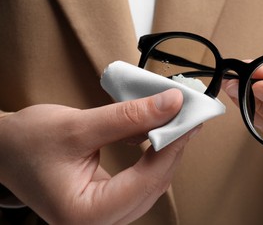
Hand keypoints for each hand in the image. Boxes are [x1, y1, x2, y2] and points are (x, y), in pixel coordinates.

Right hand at [0, 89, 199, 223]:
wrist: (6, 149)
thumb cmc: (27, 142)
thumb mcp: (78, 125)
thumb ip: (127, 117)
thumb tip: (169, 105)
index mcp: (84, 214)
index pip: (145, 183)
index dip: (171, 148)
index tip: (188, 119)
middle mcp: (97, 222)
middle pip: (152, 186)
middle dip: (172, 149)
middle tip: (187, 117)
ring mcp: (103, 214)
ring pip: (150, 185)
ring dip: (165, 152)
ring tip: (176, 123)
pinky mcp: (107, 200)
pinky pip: (140, 181)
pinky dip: (152, 157)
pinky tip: (158, 136)